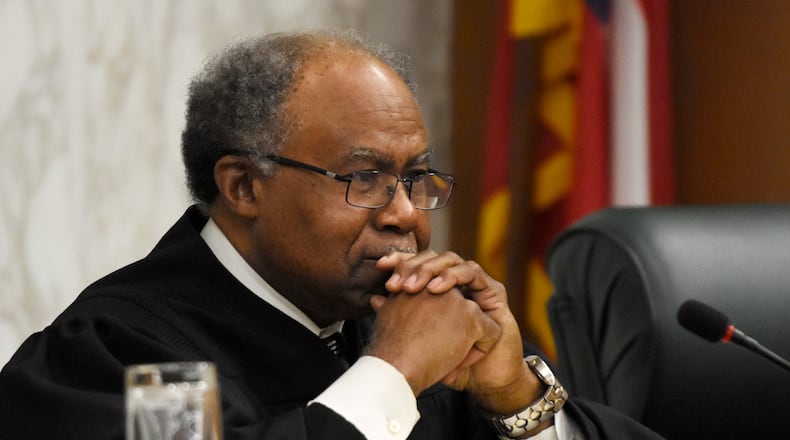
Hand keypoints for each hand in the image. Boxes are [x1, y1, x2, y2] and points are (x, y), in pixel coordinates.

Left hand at [374, 251, 543, 413]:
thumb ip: (402, 319)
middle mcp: (455, 284)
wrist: (483, 379)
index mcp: (435, 290)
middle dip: (411, 265)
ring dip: (430, 269)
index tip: (380, 266)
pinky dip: (453, 276)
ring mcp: (474, 285)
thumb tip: (374, 299)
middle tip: (395, 282)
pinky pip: (472, 272)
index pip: (416, 263)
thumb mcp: (418, 341)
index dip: (399, 261)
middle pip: (431, 257)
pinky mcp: (493, 291)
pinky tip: (436, 289)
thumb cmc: (448, 362)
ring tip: (414, 287)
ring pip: (451, 259)